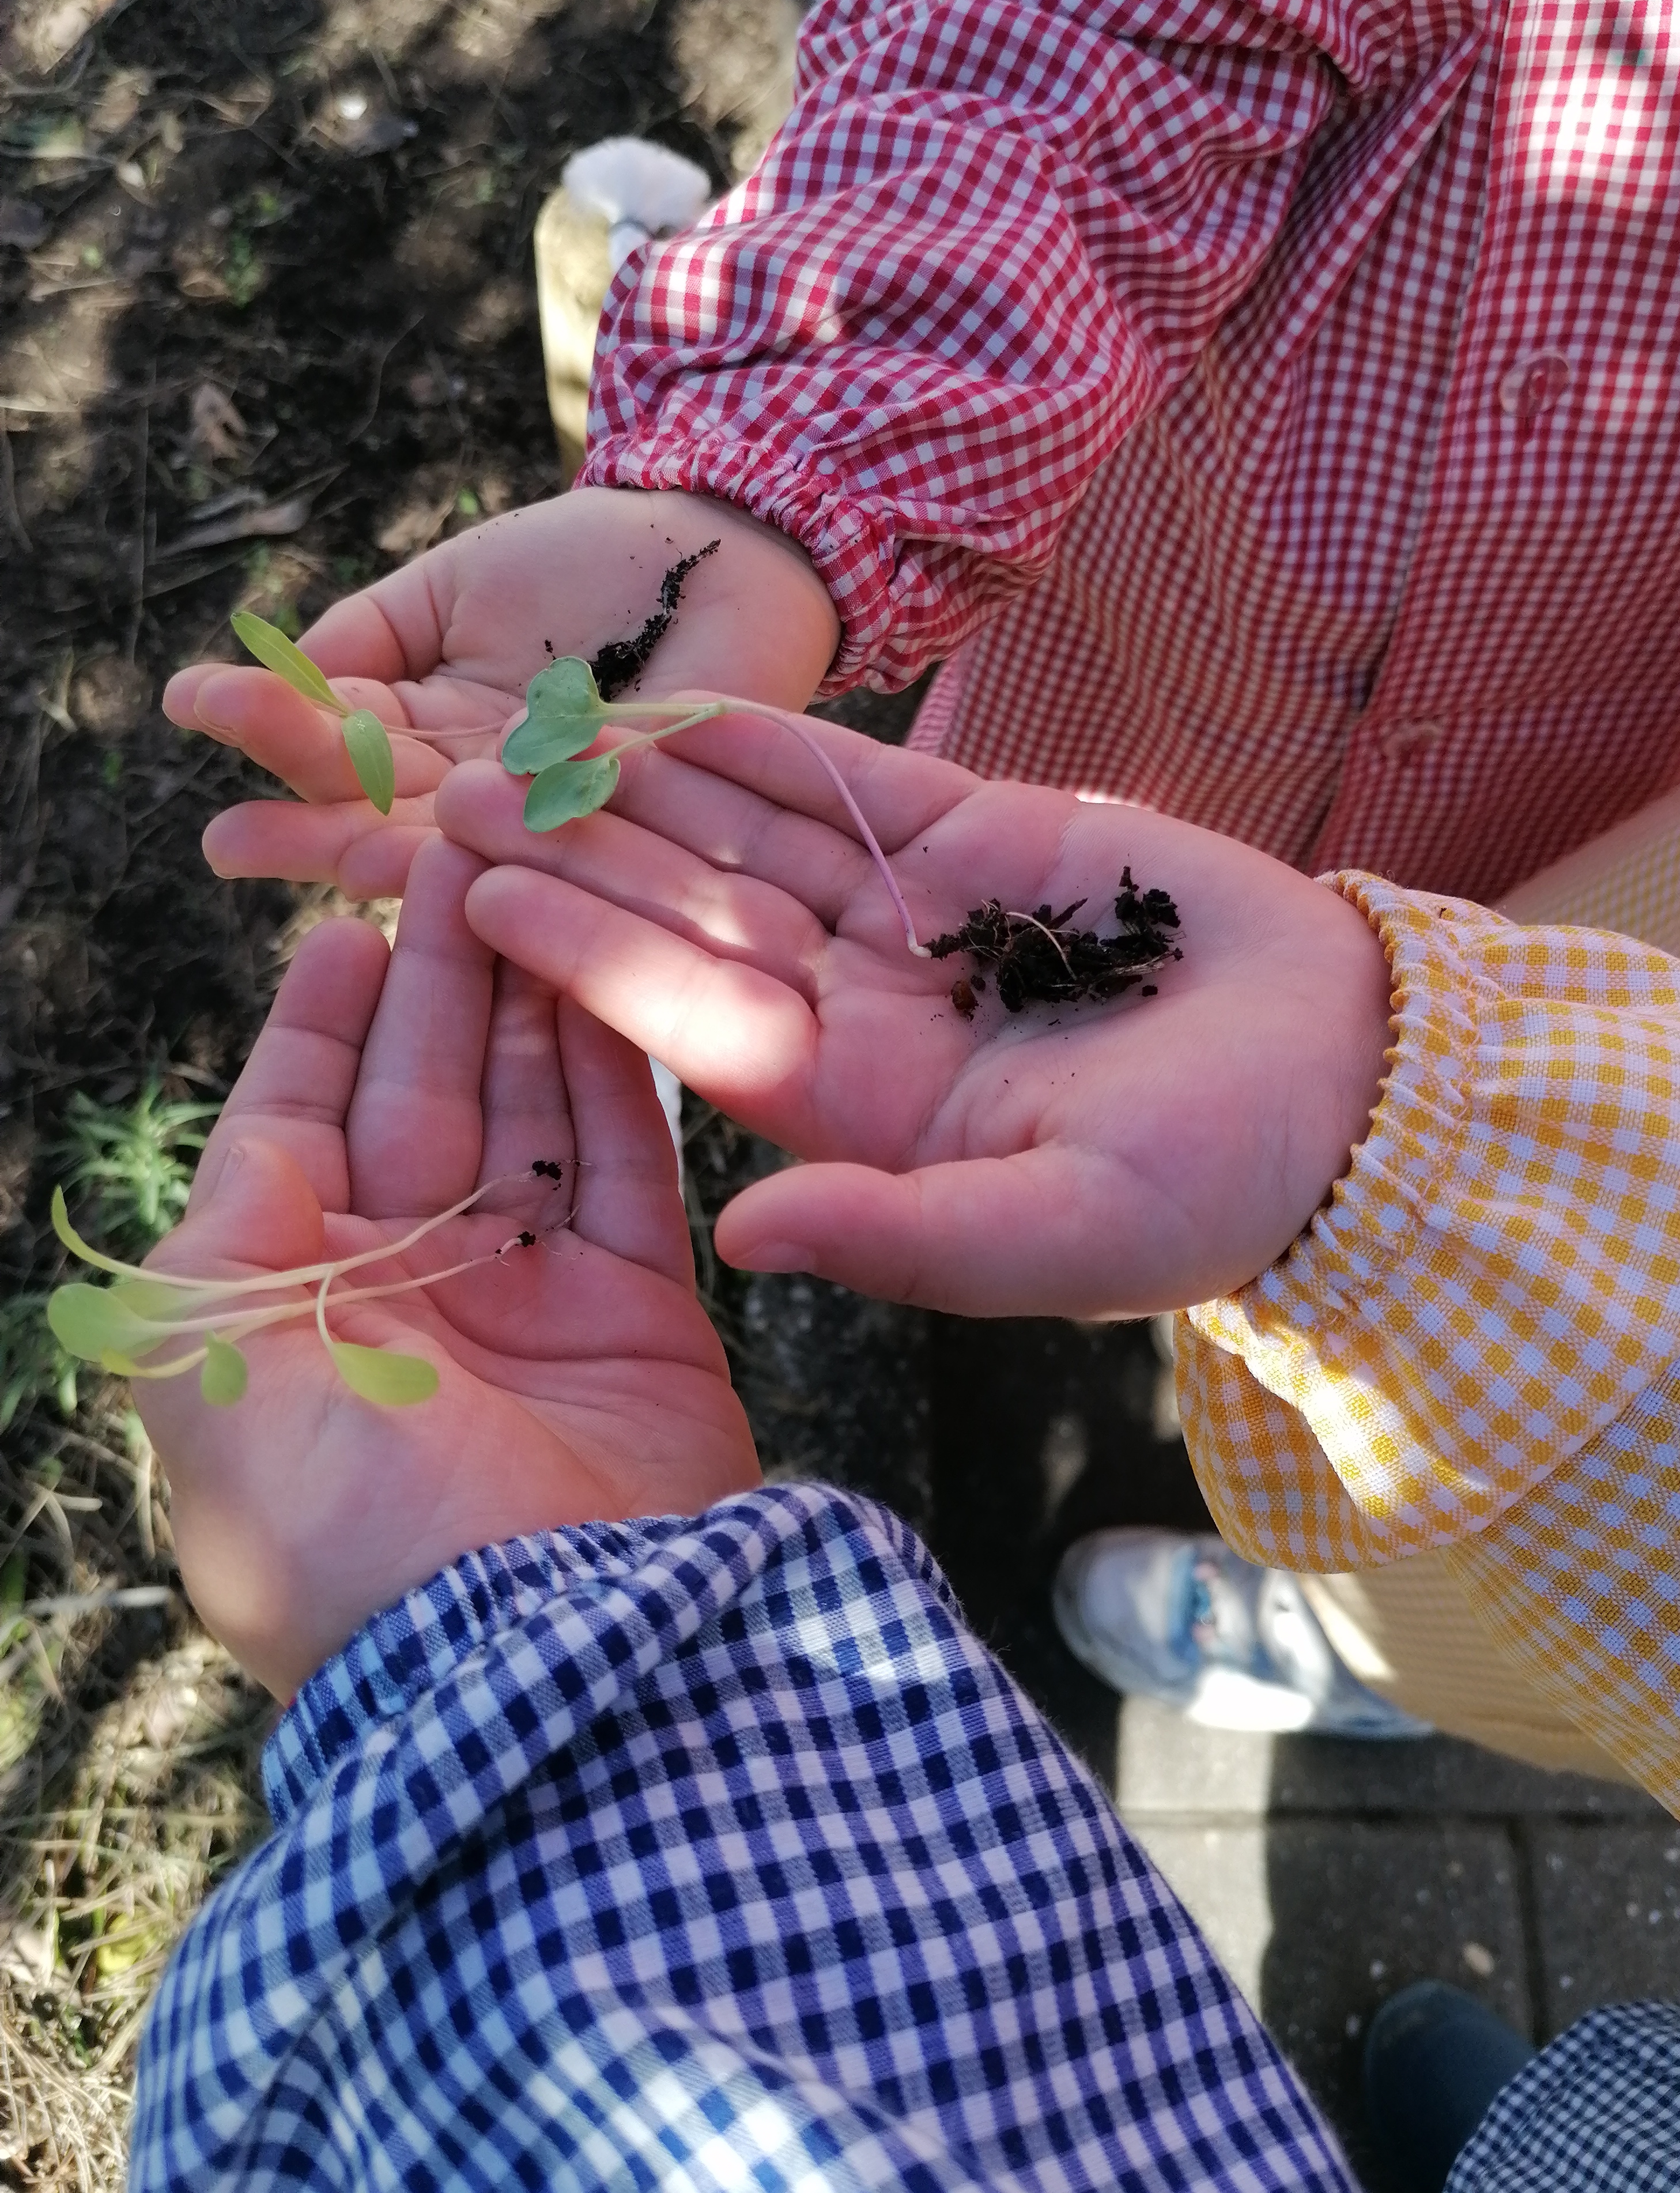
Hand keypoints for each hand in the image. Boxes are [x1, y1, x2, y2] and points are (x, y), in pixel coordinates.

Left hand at [132, 836, 757, 1700]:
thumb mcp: (208, 1370)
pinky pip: (633, 1167)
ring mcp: (534, 1304)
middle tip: (462, 852)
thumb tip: (268, 1127)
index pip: (302, 1129)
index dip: (318, 1022)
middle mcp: (413, 1296)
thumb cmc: (344, 1522)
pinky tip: (612, 981)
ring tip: (538, 882)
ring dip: (531, 1001)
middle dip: (436, 978)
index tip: (339, 921)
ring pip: (531, 1114)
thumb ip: (227, 1228)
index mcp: (295, 1311)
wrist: (541, 1656)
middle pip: (424, 1097)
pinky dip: (623, 1076)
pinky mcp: (644, 1317)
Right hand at [163, 488, 837, 898]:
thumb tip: (285, 675)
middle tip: (223, 843)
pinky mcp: (638, 814)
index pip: (341, 754)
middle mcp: (492, 797)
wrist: (717, 545)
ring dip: (380, 853)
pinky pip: (563, 834)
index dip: (269, 729)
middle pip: (384, 824)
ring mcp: (561, 815)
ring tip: (311, 857)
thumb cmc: (586, 567)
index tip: (190, 700)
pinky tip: (432, 846)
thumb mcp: (451, 588)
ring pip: (459, 848)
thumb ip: (369, 636)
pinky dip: (504, 837)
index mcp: (438, 743)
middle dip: (304, 833)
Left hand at [435, 717, 1393, 1318]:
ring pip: (761, 842)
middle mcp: (868, 1015)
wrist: (1345, 1083)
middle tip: (455, 787)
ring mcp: (921, 924)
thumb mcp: (1056, 1237)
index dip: (588, 955)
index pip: (697, 1023)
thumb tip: (739, 1246)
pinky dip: (778, 743)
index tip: (477, 897)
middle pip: (701, 919)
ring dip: (654, 784)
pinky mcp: (986, 843)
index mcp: (861, 1113)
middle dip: (583, 853)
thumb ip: (897, 1239)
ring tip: (541, 724)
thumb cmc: (1213, 1185)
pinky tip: (682, 702)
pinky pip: (861, 785)